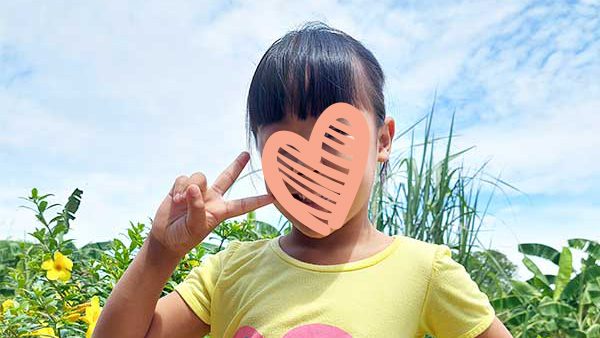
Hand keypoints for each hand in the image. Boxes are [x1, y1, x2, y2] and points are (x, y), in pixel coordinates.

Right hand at [150, 151, 273, 257]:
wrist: (165, 238)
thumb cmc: (184, 236)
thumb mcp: (195, 226)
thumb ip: (197, 207)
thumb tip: (194, 187)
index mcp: (221, 211)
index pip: (244, 204)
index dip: (258, 200)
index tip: (274, 196)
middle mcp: (212, 198)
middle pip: (228, 177)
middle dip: (237, 165)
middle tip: (247, 154)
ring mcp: (198, 191)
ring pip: (200, 177)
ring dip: (190, 187)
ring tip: (181, 202)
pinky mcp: (182, 187)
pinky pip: (184, 178)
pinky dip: (179, 187)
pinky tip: (174, 198)